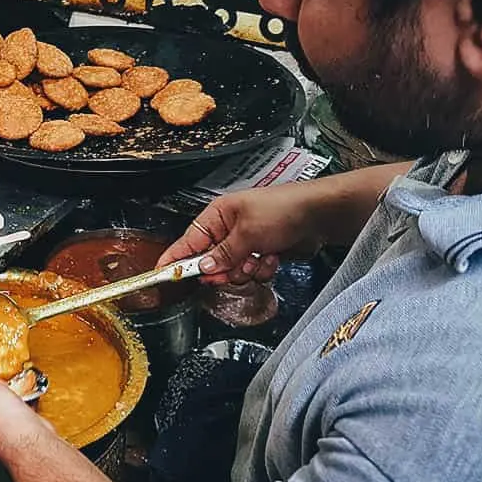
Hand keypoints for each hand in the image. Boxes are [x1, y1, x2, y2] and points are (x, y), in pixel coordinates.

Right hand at [158, 182, 326, 284]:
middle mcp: (229, 229)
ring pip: (232, 270)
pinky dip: (261, 269)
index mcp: (218, 216)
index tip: (163, 272)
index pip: (188, 240)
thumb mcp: (247, 234)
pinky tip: (272, 258)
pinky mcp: (262, 252)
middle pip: (210, 261)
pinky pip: (251, 271)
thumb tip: (203, 267)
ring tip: (260, 258)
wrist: (319, 215)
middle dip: (222, 268)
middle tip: (232, 268)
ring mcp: (246, 242)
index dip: (175, 258)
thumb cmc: (283, 209)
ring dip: (246, 270)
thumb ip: (222, 254)